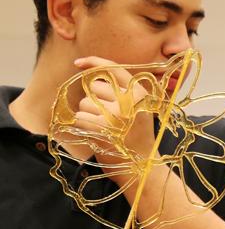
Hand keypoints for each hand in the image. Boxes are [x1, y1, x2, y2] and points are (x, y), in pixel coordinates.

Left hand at [72, 56, 156, 181]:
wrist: (143, 166)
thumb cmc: (137, 137)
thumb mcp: (140, 110)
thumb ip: (123, 92)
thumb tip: (92, 74)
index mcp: (141, 93)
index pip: (113, 69)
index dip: (93, 62)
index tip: (78, 63)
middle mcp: (130, 100)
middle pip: (94, 87)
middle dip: (94, 100)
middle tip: (108, 119)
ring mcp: (116, 114)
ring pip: (85, 103)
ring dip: (88, 115)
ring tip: (105, 130)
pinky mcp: (101, 127)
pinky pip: (80, 118)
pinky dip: (83, 127)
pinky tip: (97, 136)